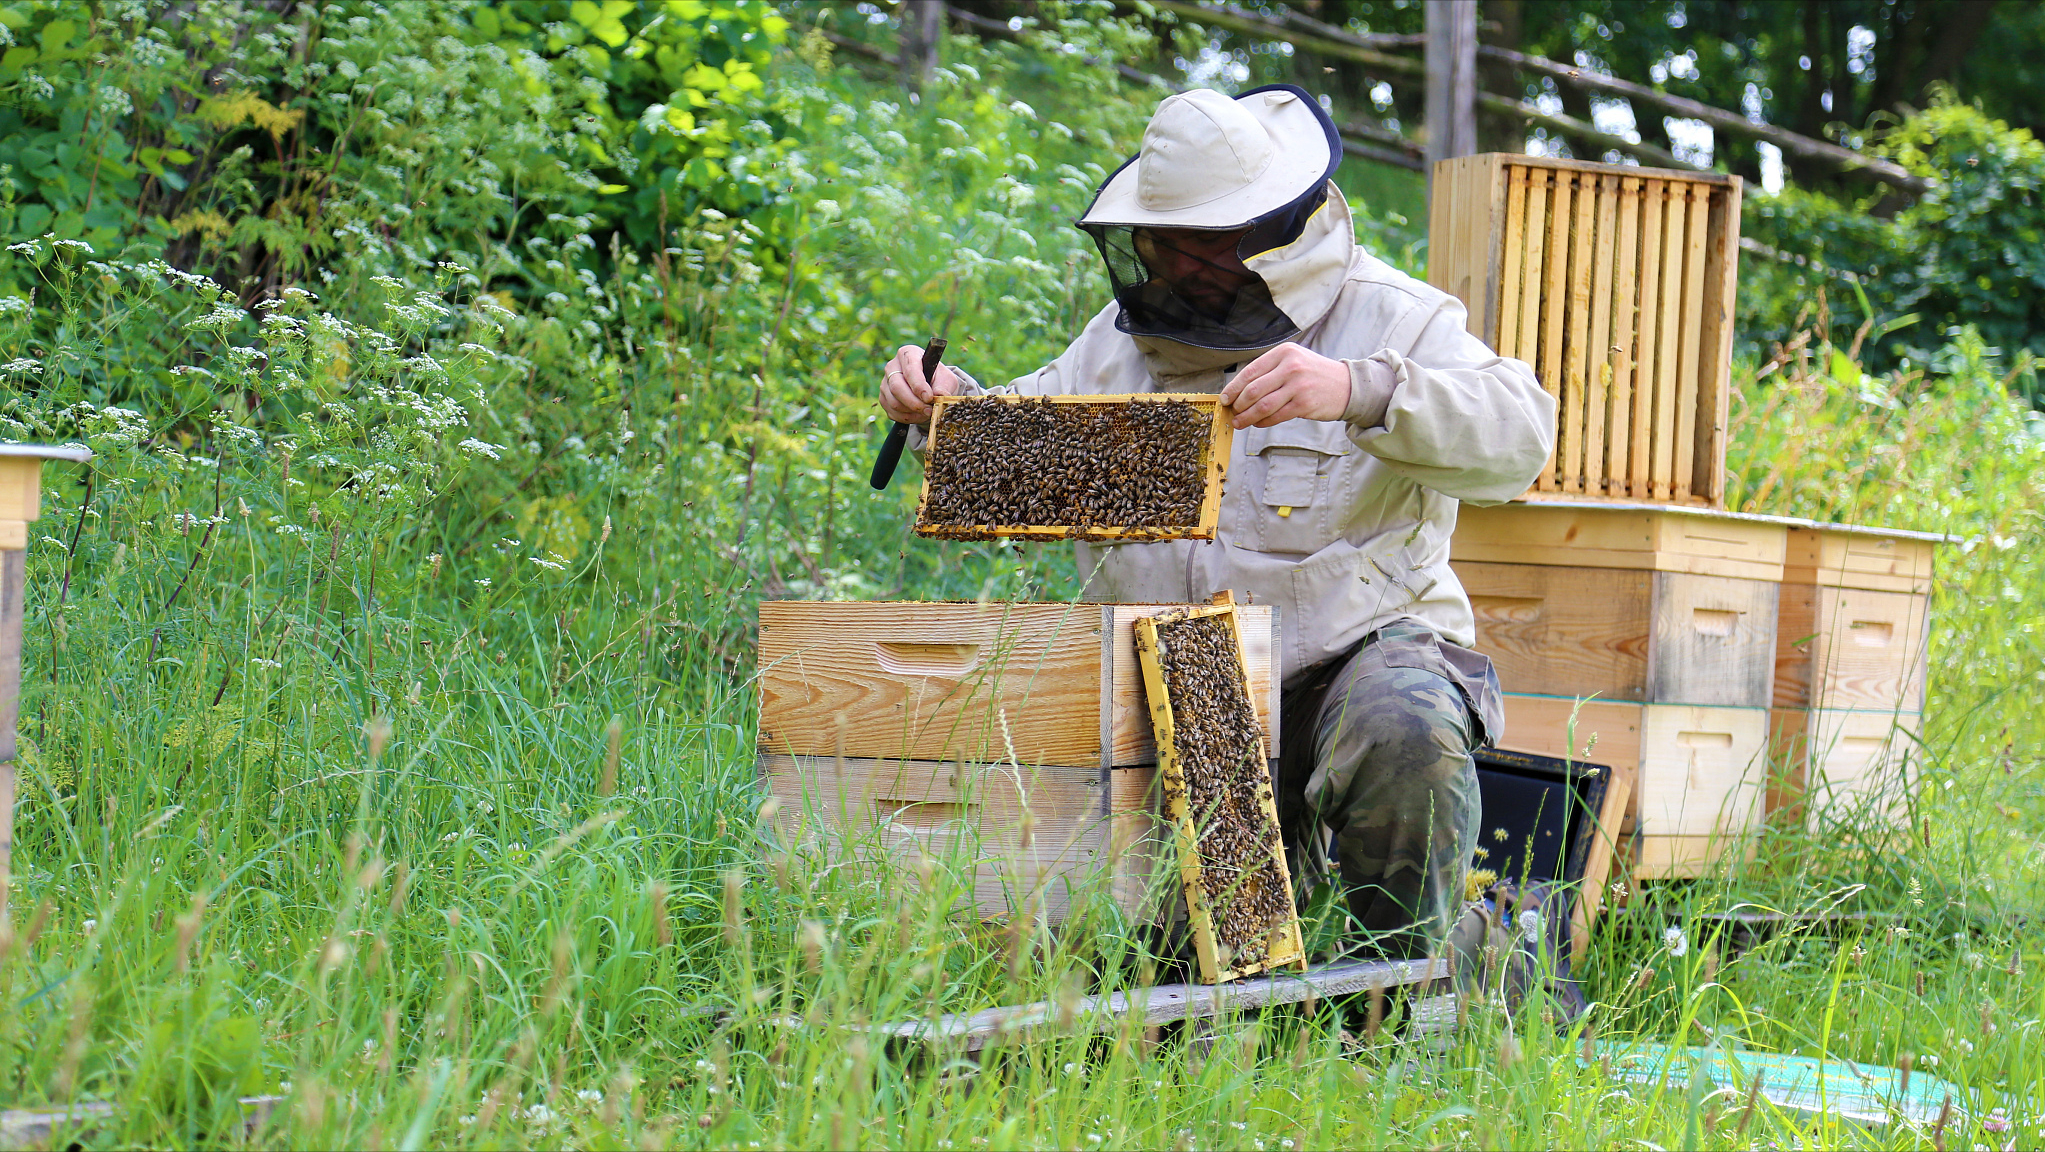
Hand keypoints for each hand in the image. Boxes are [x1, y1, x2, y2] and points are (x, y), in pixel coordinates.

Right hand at [879, 343, 961, 424]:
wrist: (929, 388)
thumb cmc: (937, 379)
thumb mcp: (946, 379)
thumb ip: (944, 387)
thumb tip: (940, 396)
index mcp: (908, 354)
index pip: (910, 370)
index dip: (919, 386)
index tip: (929, 398)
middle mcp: (892, 366)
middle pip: (897, 387)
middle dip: (914, 403)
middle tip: (929, 411)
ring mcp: (885, 383)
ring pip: (893, 402)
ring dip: (912, 412)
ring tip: (926, 413)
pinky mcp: (883, 398)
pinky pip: (892, 412)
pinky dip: (907, 418)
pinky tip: (918, 415)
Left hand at [1218, 342, 1349, 427]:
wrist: (1346, 385)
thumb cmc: (1314, 374)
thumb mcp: (1294, 361)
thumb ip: (1270, 371)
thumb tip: (1240, 390)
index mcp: (1284, 353)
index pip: (1251, 371)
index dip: (1234, 387)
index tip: (1225, 398)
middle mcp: (1291, 366)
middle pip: (1253, 389)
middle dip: (1238, 404)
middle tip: (1232, 412)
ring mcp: (1298, 386)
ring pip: (1263, 405)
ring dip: (1247, 416)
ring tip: (1239, 422)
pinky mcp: (1304, 404)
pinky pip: (1276, 416)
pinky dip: (1262, 422)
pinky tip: (1257, 423)